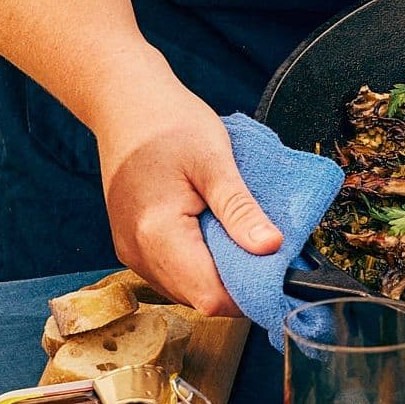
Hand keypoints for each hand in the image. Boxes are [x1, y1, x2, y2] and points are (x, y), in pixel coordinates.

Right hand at [94, 82, 282, 317]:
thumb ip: (240, 209)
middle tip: (266, 249)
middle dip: (238, 284)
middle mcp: (137, 253)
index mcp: (156, 234)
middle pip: (199, 298)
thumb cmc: (168, 124)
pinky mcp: (133, 246)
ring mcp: (131, 252)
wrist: (125, 105)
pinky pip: (174, 274)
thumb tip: (272, 247)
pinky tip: (216, 235)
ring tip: (241, 237)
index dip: (248, 293)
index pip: (210, 297)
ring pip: (187, 290)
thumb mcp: (214, 160)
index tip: (279, 273)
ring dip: (220, 274)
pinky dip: (201, 264)